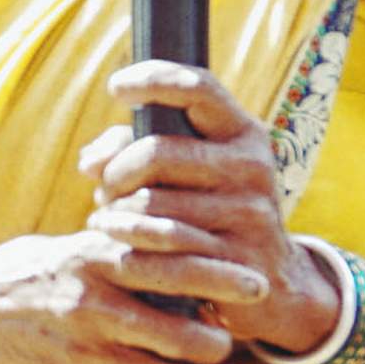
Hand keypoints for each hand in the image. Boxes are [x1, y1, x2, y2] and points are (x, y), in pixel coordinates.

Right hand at [0, 232, 249, 363]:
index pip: (170, 264)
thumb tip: (182, 241)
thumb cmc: (22, 271)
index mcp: (92, 258)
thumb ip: (120, 245)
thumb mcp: (68, 242)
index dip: (220, 276)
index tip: (255, 282)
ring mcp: (87, 351)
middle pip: (179, 331)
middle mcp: (92, 306)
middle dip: (222, 337)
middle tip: (243, 332)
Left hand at [80, 63, 342, 356]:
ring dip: (114, 213)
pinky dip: (128, 245)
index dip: (152, 79)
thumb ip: (136, 149)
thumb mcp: (194, 172)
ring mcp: (249, 214)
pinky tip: (121, 246)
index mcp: (244, 134)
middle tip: (104, 188)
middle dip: (115, 171)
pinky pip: (159, 247)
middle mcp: (252, 167)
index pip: (198, 87)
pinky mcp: (236, 260)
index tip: (115, 86)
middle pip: (156, 152)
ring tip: (110, 219)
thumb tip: (90, 160)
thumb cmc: (215, 214)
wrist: (274, 285)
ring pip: (150, 203)